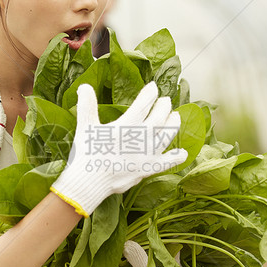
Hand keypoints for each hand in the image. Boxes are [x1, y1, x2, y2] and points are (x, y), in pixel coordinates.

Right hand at [50, 82, 186, 216]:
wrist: (90, 180)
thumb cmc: (87, 152)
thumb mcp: (85, 125)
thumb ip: (87, 105)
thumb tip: (84, 86)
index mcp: (127, 124)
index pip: (144, 103)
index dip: (150, 93)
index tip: (153, 87)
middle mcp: (142, 137)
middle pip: (160, 117)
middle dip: (164, 106)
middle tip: (165, 100)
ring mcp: (148, 154)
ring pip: (167, 135)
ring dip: (173, 124)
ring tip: (176, 116)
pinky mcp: (149, 168)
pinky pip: (167, 162)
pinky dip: (176, 158)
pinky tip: (183, 153)